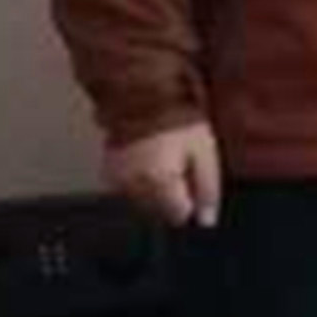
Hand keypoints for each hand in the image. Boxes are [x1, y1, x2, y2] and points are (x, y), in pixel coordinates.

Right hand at [105, 119, 221, 229]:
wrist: (142, 96)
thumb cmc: (177, 121)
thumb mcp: (204, 151)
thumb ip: (207, 188)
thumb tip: (207, 220)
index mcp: (159, 184)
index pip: (178, 215)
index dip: (190, 200)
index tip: (193, 181)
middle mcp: (134, 188)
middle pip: (160, 211)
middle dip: (172, 194)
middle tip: (179, 163)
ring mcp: (118, 181)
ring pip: (143, 201)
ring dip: (155, 188)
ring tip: (163, 157)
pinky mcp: (108, 172)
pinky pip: (129, 188)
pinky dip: (139, 179)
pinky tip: (148, 158)